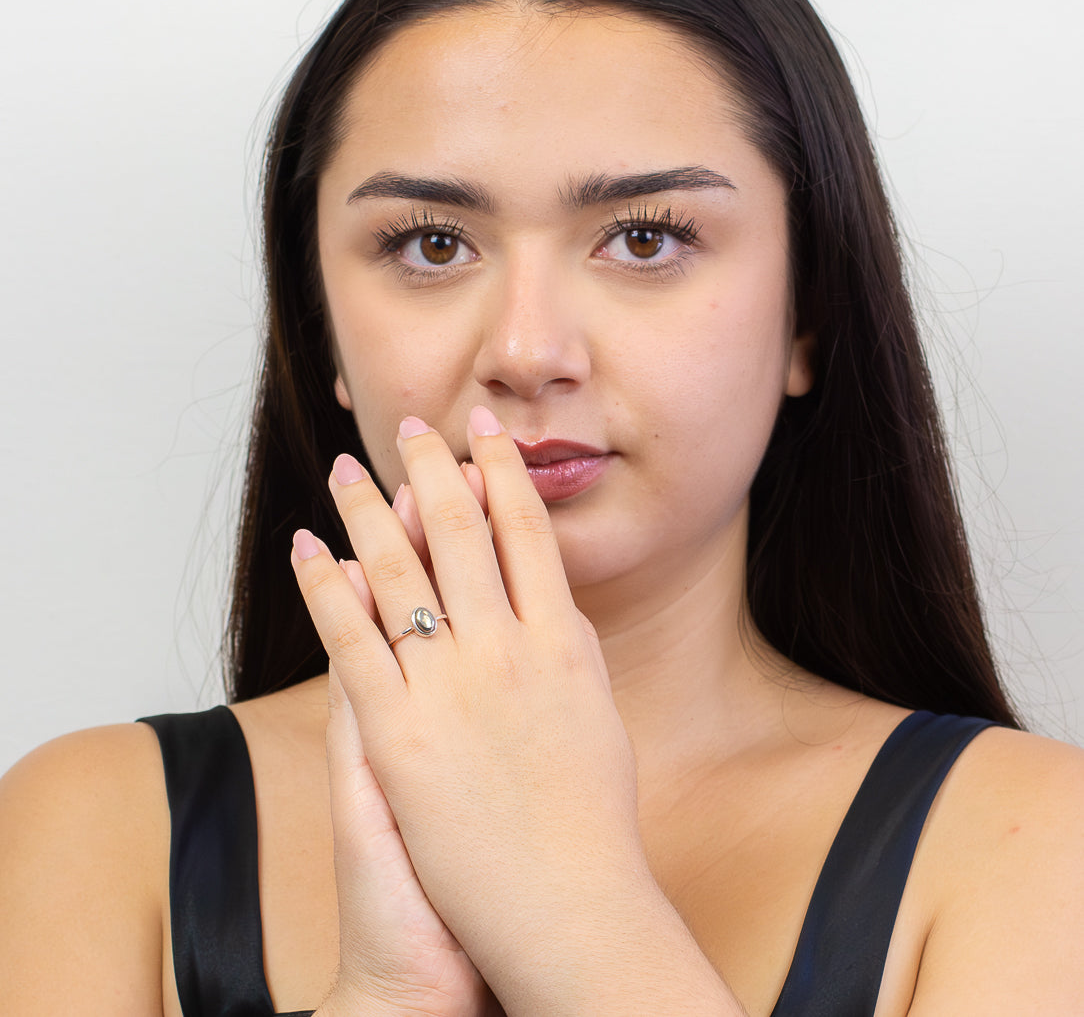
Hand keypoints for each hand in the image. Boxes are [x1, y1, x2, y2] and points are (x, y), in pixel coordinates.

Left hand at [292, 406, 645, 1010]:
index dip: (501, 474)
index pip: (527, 532)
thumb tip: (551, 600)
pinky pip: (351, 638)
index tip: (483, 434)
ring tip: (347, 468)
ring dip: (370, 509)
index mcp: (564, 641)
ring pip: (400, 570)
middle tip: (411, 428)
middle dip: (433, 471)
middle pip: (462, 533)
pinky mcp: (396, 730)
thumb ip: (572, 653)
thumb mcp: (598, 718)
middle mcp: (507, 648)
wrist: (563, 907)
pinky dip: (325, 585)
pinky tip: (307, 545)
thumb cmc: (590, 821)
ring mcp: (449, 686)